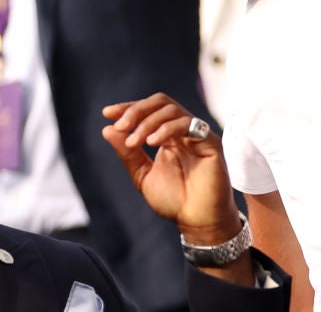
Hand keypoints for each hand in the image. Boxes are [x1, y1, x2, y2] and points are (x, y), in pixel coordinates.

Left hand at [101, 93, 237, 245]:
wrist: (196, 220)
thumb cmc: (174, 200)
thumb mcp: (142, 174)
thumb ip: (128, 153)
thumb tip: (107, 128)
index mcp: (169, 136)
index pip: (150, 110)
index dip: (128, 107)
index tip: (106, 113)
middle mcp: (184, 131)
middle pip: (161, 103)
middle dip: (137, 110)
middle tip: (120, 125)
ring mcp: (198, 135)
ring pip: (172, 110)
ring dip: (148, 122)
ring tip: (134, 141)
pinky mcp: (210, 142)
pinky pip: (188, 124)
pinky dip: (167, 129)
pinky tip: (151, 142)